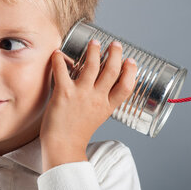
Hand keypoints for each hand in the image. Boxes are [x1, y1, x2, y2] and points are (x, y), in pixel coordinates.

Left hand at [39, 39, 137, 171]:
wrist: (62, 146)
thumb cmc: (77, 132)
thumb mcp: (97, 117)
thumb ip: (100, 102)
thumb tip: (99, 86)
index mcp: (107, 107)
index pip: (126, 87)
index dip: (131, 72)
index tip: (132, 61)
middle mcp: (97, 99)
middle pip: (111, 71)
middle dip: (115, 54)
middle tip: (115, 44)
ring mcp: (81, 95)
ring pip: (91, 66)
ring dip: (94, 51)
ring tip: (94, 42)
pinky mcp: (64, 93)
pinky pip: (62, 70)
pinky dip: (59, 59)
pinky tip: (58, 52)